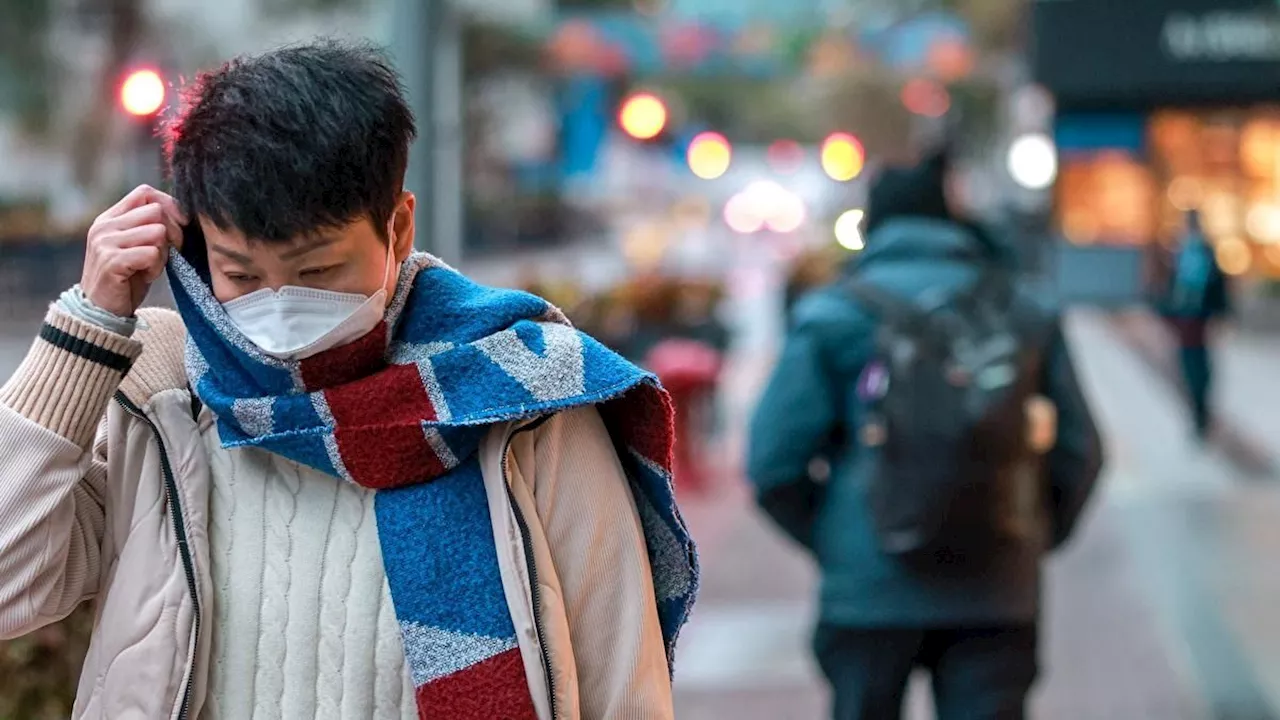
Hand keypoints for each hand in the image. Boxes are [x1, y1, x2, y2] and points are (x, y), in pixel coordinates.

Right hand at [81, 185, 186, 317]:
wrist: (102, 311)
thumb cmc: (127, 278)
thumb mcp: (136, 246)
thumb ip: (148, 227)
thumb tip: (181, 210)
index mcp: (110, 218)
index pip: (145, 193)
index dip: (169, 205)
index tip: (181, 224)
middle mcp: (104, 226)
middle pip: (156, 211)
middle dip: (172, 232)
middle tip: (167, 253)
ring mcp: (105, 242)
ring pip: (157, 232)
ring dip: (163, 253)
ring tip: (151, 266)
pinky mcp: (112, 261)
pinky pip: (152, 253)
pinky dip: (156, 267)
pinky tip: (147, 276)